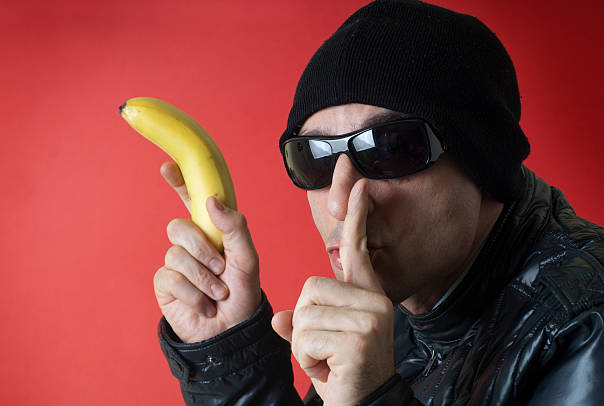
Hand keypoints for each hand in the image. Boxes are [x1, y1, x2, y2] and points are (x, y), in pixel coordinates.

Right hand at [153, 161, 260, 342]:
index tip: (168, 167)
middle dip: (202, 249)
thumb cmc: (243, 294)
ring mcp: (176, 264)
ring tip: (219, 293)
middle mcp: (191, 244)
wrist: (232, 332)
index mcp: (212, 232)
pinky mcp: (165, 285)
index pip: (192, 202)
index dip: (180, 183)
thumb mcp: (247, 258)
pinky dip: (193, 294)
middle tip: (221, 269)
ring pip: (175, 254)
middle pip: (179, 227)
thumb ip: (234, 227)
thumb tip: (210, 200)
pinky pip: (170, 278)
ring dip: (203, 277)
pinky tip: (204, 305)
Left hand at [272, 179, 394, 404]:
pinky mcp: (358, 339)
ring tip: (326, 361)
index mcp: (365, 296)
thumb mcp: (318, 343)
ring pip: (303, 313)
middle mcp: (373, 302)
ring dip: (303, 345)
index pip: (357, 249)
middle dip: (303, 323)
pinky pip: (304, 336)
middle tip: (324, 350)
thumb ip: (300, 323)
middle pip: (309, 287)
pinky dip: (305, 358)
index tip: (358, 184)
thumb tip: (276, 318)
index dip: (355, 216)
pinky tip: (329, 370)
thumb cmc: (342, 375)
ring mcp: (369, 319)